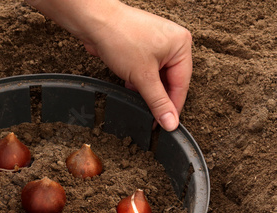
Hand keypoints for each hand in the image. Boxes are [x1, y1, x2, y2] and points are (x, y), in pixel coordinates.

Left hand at [27, 0, 191, 130]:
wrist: (95, 22)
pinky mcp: (142, 46)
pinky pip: (146, 70)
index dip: (173, 107)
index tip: (167, 125)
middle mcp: (173, 43)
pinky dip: (139, 80)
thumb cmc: (121, 38)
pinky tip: (130, 86)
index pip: (182, 84)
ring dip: (146, 89)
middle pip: (170, 81)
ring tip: (138, 99)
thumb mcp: (143, 77)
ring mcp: (157, 43)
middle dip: (158, 97)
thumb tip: (170, 122)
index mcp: (181, 45)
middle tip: (151, 117)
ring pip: (156, 77)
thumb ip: (158, 101)